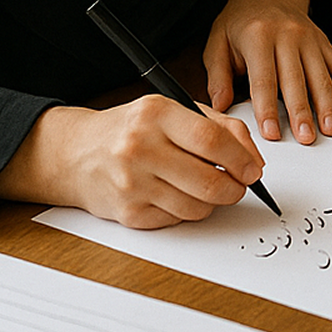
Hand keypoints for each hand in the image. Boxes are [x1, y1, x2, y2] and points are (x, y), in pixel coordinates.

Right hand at [0, 98, 266, 228]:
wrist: (76, 154)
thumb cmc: (134, 129)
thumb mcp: (175, 111)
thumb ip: (222, 127)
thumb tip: (255, 160)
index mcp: (156, 114)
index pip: (212, 141)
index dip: (242, 160)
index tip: (254, 170)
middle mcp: (139, 148)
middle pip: (207, 181)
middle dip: (234, 189)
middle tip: (239, 186)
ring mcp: (130, 183)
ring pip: (195, 207)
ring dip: (212, 202)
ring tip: (206, 188)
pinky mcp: (126, 212)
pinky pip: (176, 220)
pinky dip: (187, 211)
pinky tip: (177, 195)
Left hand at [205, 0, 331, 143]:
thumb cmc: (240, 21)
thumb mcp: (218, 42)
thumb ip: (218, 75)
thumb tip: (219, 107)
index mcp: (258, 36)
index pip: (264, 78)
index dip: (268, 108)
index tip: (271, 133)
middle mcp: (288, 36)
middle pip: (296, 80)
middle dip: (302, 112)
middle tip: (306, 138)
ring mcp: (310, 39)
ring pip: (322, 76)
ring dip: (328, 105)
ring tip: (330, 129)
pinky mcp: (325, 43)